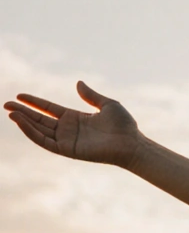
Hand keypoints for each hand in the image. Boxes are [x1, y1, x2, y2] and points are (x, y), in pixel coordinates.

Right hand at [5, 81, 141, 167]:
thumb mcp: (108, 104)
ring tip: (11, 112)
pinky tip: (22, 123)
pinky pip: (46, 142)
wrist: (131, 143)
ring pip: (40, 130)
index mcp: (76, 118)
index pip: (49, 109)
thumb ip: (91, 95)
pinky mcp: (68, 150)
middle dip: (23, 112)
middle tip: (6, 104)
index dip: (35, 102)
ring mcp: (68, 140)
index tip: (19, 96)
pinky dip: (33, 133)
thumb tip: (78, 82)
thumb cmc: (124, 126)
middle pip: (40, 119)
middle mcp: (69, 129)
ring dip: (25, 122)